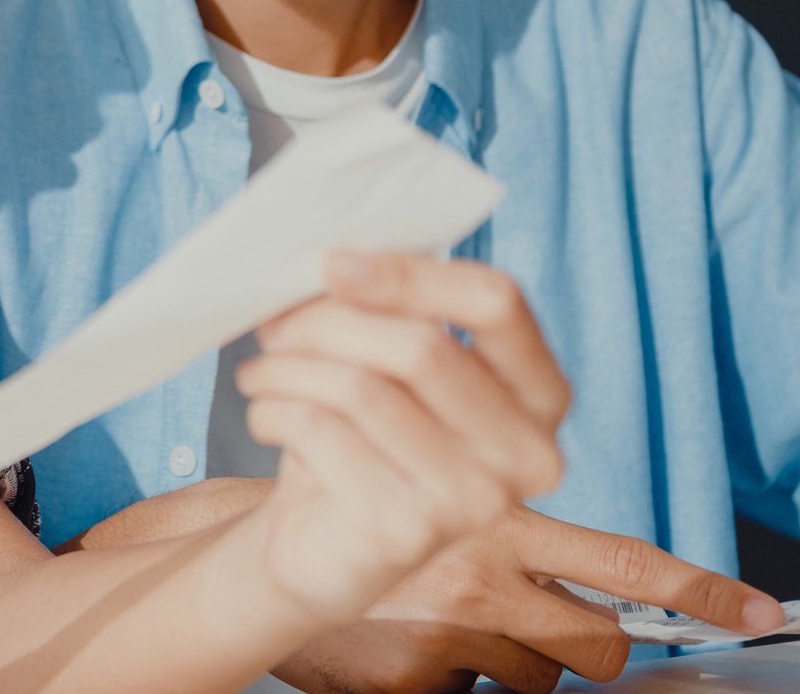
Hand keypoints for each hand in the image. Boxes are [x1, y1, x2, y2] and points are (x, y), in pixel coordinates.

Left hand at [234, 253, 571, 629]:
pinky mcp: (409, 533)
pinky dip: (274, 412)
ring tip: (259, 372)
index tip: (331, 262)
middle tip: (273, 325)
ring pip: (362, 389)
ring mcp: (475, 501)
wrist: (324, 545)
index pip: (497, 303)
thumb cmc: (361, 435)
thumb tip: (335, 254)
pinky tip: (265, 416)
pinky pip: (323, 434)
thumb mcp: (386, 362)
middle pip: (420, 346)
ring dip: (288, 368)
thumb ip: (387, 305)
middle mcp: (527, 453)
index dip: (410, 273)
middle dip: (327, 322)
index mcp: (540, 393)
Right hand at [272, 505, 782, 693]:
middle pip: (601, 643)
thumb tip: (597, 592)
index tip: (761, 613)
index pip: (628, 561)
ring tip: (445, 623)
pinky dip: (447, 682)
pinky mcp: (413, 683)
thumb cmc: (367, 521)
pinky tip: (406, 648)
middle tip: (554, 633)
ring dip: (508, 663)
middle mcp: (486, 575)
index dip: (702, 590)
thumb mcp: (445, 504)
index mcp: (502, 520)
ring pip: (537, 681)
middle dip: (594, 649)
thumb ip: (512, 536)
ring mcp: (451, 635)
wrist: (265, 552)